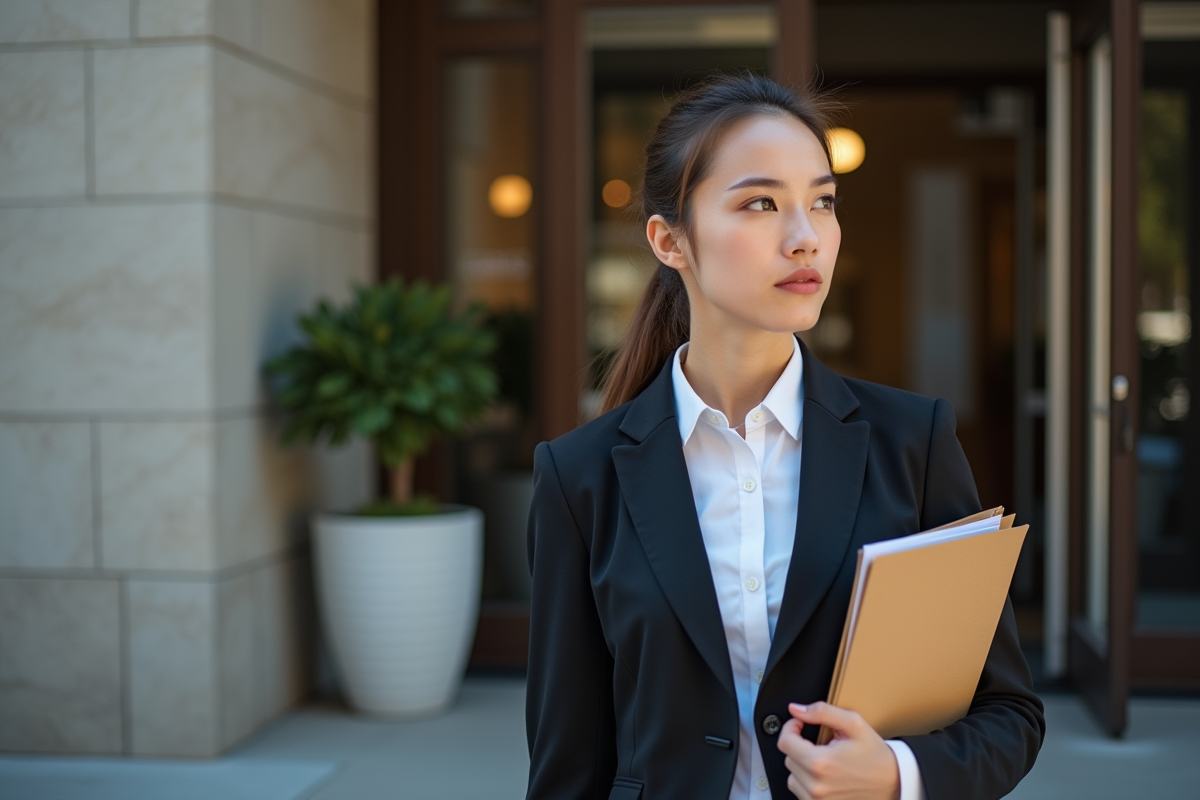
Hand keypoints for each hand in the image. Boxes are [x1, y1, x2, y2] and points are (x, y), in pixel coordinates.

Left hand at [776, 702, 900, 799]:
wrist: (893, 783)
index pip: (784, 742)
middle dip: (800, 745)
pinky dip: (806, 781)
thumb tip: (796, 709)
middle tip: (821, 743)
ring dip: (802, 764)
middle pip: (788, 758)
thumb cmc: (874, 755)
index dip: (791, 727)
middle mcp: (815, 785)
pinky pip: (799, 791)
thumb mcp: (853, 724)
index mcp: (820, 763)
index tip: (800, 724)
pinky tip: (824, 775)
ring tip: (824, 760)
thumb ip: (822, 712)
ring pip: (792, 775)